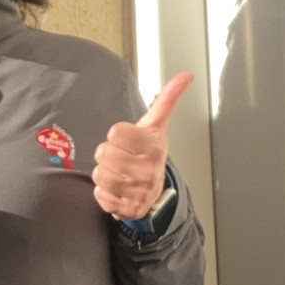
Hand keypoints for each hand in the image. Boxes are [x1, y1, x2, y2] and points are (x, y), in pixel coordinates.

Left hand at [92, 71, 192, 219]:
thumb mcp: (156, 126)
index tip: (127, 141)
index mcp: (154, 148)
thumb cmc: (149, 155)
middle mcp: (148, 171)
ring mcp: (138, 192)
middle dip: (108, 155)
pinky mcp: (127, 209)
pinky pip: (100, 196)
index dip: (117, 136)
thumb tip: (185, 76)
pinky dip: (104, 193)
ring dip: (104, 173)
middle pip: (103, 153)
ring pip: (99, 174)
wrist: (154, 192)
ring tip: (118, 173)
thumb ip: (167, 99)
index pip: (115, 132)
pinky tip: (117, 190)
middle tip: (122, 159)